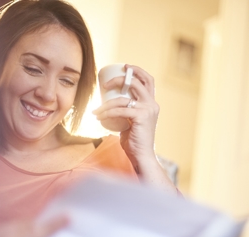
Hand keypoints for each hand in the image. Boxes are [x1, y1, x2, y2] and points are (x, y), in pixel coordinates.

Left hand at [93, 65, 175, 192]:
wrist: (142, 156)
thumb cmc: (134, 141)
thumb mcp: (130, 122)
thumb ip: (125, 112)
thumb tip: (109, 105)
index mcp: (151, 104)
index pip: (148, 80)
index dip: (137, 71)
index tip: (124, 67)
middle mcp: (152, 104)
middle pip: (138, 82)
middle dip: (121, 78)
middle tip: (105, 84)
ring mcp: (148, 110)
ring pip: (123, 98)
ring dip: (106, 104)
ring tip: (96, 111)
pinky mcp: (141, 117)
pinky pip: (120, 110)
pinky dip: (107, 113)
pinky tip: (99, 118)